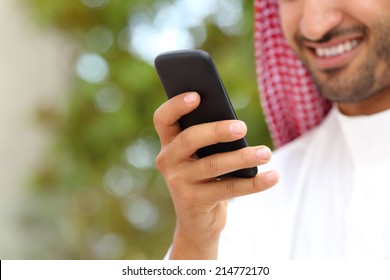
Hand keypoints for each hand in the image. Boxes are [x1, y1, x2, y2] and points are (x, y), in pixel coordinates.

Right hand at [153, 92, 278, 258]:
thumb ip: (208, 139)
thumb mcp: (201, 156)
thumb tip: (236, 125)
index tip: (197, 95)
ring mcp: (179, 182)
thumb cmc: (204, 177)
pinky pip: (227, 189)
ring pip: (213, 165)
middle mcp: (168, 161)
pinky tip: (272, 176)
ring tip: (266, 153)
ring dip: (242, 157)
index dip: (176, 106)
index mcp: (169, 143)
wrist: (197, 220)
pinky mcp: (194, 202)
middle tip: (242, 128)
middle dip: (216, 131)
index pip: (163, 119)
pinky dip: (253, 183)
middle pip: (189, 139)